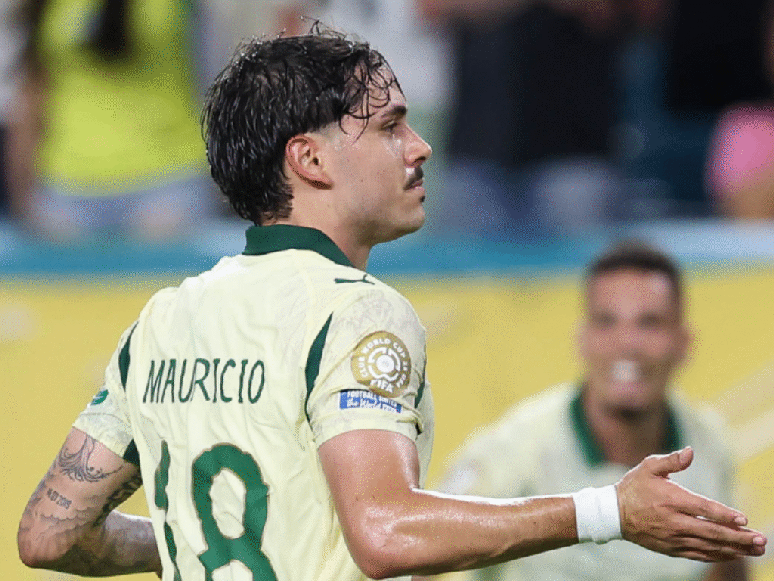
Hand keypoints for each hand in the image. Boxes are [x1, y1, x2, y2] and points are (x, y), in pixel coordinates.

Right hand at [616, 447, 765, 560]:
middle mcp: (674, 521)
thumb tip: (690, 452)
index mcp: (671, 500)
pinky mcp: (672, 548)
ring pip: (709, 546)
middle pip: (712, 532)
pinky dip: (718, 556)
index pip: (703, 509)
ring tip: (756, 551)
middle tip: (761, 541)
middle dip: (739, 538)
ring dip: (735, 549)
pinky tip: (733, 554)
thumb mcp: (648, 467)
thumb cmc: (634, 487)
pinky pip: (699, 555)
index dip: (724, 515)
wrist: (613, 514)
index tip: (744, 520)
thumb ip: (671, 460)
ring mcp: (673, 538)